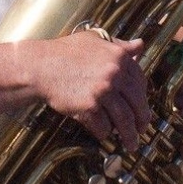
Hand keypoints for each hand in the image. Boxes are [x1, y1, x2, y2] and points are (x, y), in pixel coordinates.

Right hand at [34, 33, 149, 150]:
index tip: (142, 107)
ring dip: (128, 135)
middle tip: (141, 130)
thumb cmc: (64, 52)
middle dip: (141, 121)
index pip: (141, 82)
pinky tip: (104, 133)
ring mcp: (102, 91)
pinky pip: (104, 127)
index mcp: (119, 57)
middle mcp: (114, 74)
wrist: (39, 66)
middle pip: (137, 104)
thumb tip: (140, 45)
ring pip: (124, 120)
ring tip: (130, 144)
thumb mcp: (94, 40)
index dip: (143, 98)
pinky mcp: (89, 107)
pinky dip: (105, 133)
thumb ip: (119, 45)